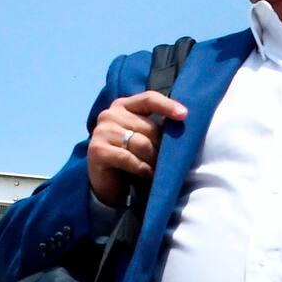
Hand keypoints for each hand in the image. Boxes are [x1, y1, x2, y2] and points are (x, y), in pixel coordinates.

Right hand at [87, 91, 185, 205]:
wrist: (107, 183)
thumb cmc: (131, 157)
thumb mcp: (144, 137)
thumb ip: (156, 126)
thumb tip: (182, 120)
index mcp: (123, 105)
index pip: (148, 99)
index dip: (167, 105)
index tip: (184, 115)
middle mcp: (109, 114)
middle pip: (149, 127)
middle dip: (161, 146)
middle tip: (165, 160)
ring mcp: (101, 131)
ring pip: (141, 144)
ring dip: (153, 160)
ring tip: (156, 168)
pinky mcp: (97, 150)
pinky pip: (129, 158)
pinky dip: (143, 169)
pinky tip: (147, 174)